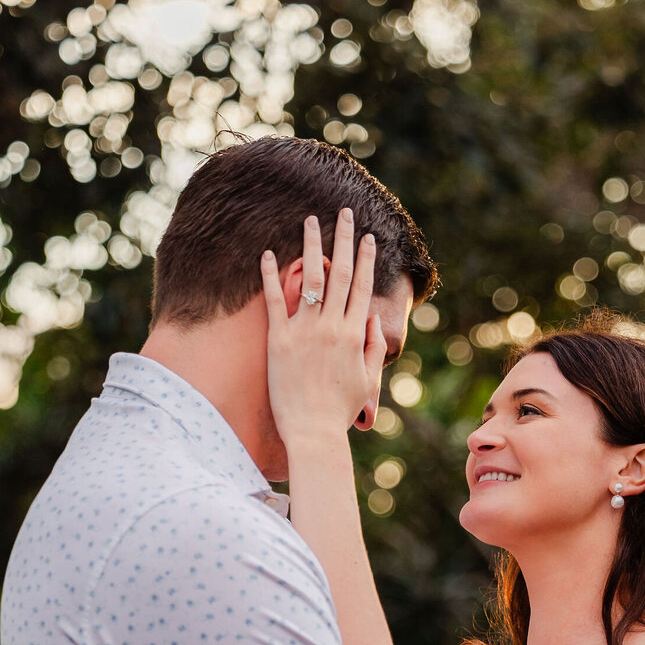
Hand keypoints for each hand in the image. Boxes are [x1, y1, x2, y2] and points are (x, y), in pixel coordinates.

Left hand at [260, 210, 385, 448]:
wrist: (313, 432)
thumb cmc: (339, 411)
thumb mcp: (366, 380)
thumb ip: (373, 347)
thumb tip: (374, 320)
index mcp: (354, 334)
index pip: (362, 287)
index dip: (365, 259)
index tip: (367, 237)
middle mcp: (332, 326)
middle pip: (340, 273)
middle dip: (344, 239)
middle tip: (344, 212)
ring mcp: (305, 331)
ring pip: (310, 278)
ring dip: (311, 245)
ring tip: (309, 220)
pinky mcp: (279, 340)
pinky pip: (274, 300)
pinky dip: (272, 275)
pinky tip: (270, 253)